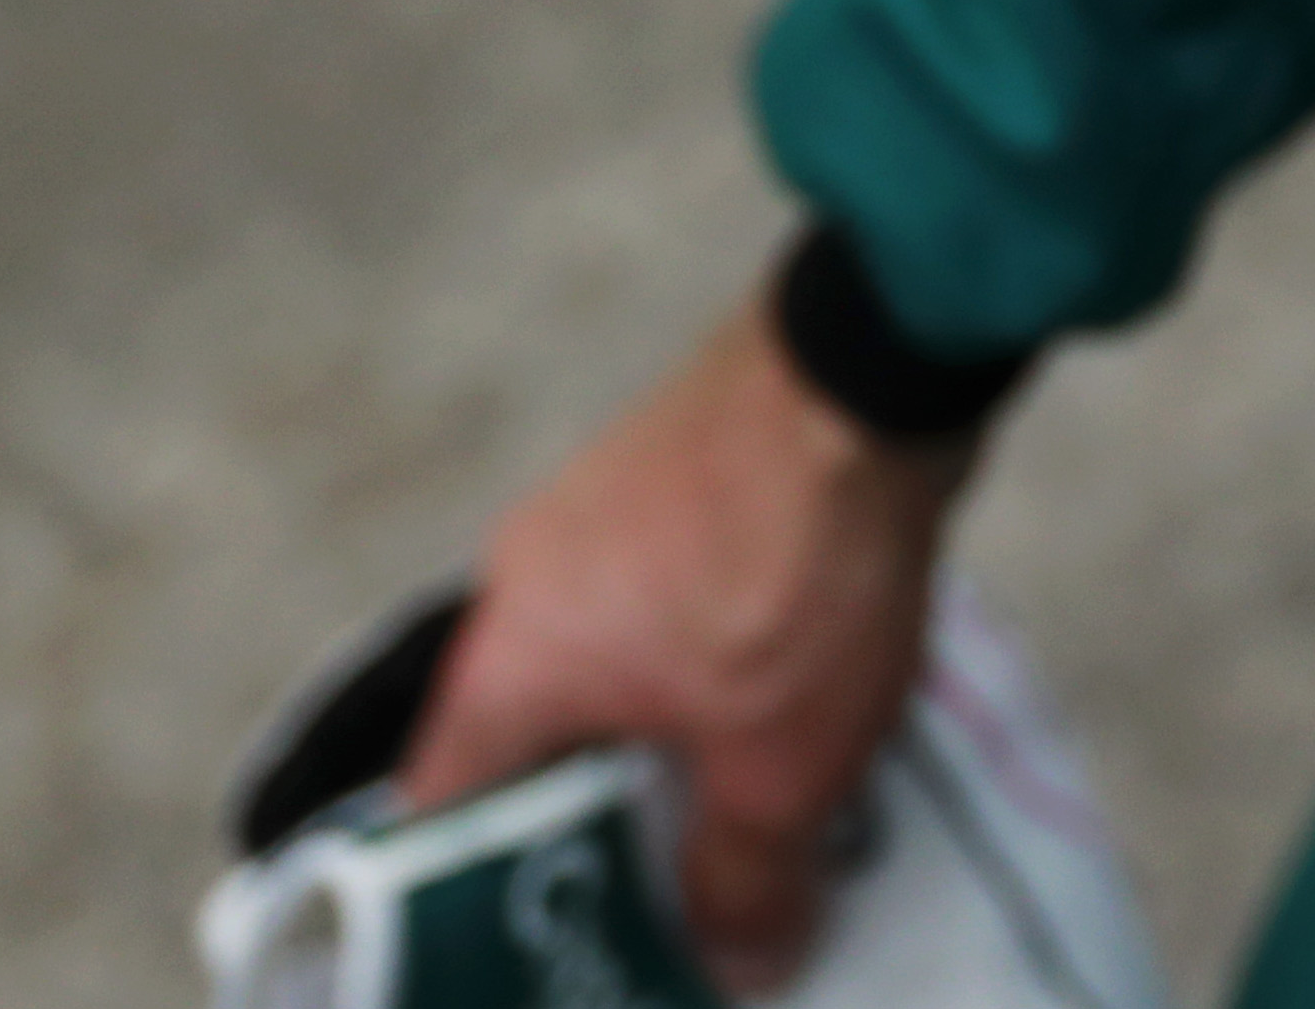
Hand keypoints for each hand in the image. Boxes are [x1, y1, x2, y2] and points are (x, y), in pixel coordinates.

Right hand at [400, 287, 977, 993]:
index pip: (440, 815)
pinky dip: (714, 659)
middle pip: (534, 742)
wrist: (874, 365)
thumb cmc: (796, 572)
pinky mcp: (677, 474)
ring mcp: (601, 514)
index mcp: (506, 665)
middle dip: (600, 821)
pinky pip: (672, 600)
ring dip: (671, 736)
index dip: (473, 897)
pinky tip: (792, 694)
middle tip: (666, 894)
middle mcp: (526, 582)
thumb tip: (736, 961)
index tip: (534, 945)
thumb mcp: (781, 767)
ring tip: (750, 805)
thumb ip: (743, 879)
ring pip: (614, 667)